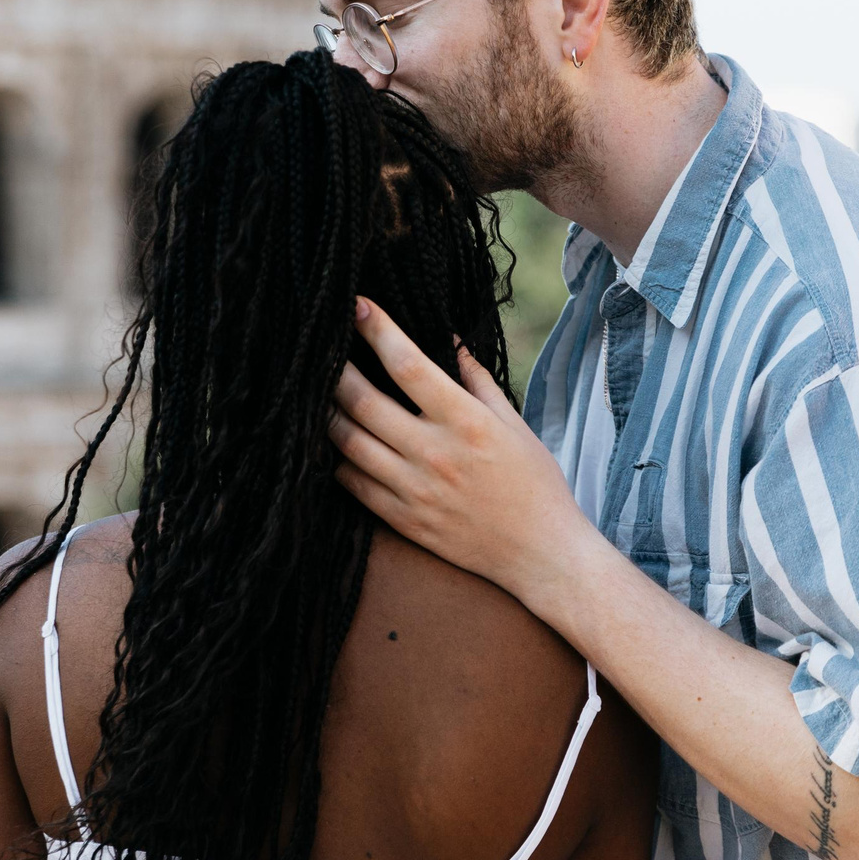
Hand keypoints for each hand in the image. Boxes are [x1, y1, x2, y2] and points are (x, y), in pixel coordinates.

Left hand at [329, 298, 595, 598]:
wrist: (540, 553)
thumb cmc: (534, 484)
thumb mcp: (514, 424)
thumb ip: (477, 380)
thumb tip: (450, 339)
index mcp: (465, 422)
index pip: (408, 365)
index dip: (377, 330)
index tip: (357, 306)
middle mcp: (434, 453)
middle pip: (363, 401)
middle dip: (335, 368)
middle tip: (321, 347)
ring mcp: (414, 490)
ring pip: (347, 442)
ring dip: (326, 413)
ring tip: (318, 392)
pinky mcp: (403, 521)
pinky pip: (352, 483)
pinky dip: (337, 458)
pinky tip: (335, 441)